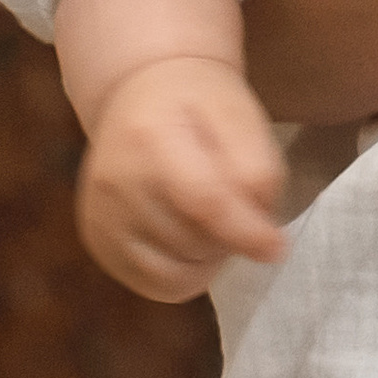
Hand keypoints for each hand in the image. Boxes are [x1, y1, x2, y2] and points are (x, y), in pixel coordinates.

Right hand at [77, 54, 289, 302]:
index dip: (246, 232)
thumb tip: (264, 236)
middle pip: (193, 241)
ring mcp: (100, 217)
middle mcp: (115, 183)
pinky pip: (156, 285)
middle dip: (231, 236)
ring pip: (176, 273)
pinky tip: (192, 241)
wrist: (139, 92)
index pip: (203, 202)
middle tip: (240, 208)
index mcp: (151, 138)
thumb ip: (257, 169)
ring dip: (209, 257)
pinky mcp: (98, 243)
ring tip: (213, 221)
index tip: (278, 248)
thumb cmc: (198, 101)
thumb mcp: (237, 114)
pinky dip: (185, 274)